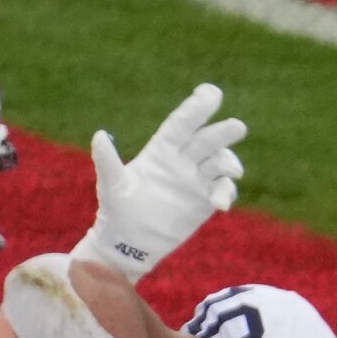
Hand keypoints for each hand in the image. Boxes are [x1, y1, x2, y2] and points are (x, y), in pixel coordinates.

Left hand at [73, 83, 246, 282]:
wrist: (130, 244)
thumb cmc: (117, 211)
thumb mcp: (112, 186)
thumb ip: (108, 161)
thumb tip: (99, 136)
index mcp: (162, 149)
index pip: (182, 123)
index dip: (196, 108)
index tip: (211, 93)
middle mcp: (183, 159)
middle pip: (207, 139)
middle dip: (222, 132)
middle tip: (237, 127)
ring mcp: (196, 179)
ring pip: (220, 161)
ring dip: (229, 162)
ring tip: (232, 170)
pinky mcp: (205, 200)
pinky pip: (223, 189)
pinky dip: (226, 192)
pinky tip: (221, 203)